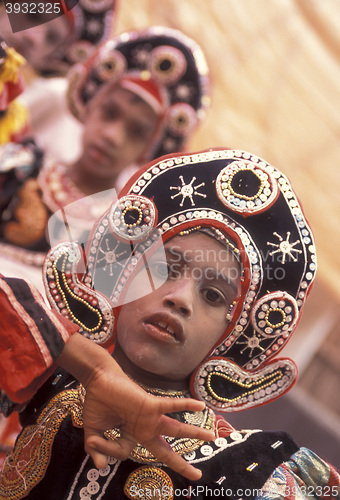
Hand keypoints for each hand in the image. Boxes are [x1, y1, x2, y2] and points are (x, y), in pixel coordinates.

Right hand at [57, 334, 214, 479]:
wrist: (98, 380)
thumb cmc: (98, 402)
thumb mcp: (94, 432)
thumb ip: (97, 449)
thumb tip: (100, 467)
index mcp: (133, 435)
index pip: (125, 453)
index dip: (107, 450)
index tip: (95, 440)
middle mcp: (145, 428)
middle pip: (167, 451)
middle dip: (181, 464)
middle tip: (197, 475)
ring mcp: (149, 417)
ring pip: (176, 429)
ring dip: (195, 432)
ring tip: (212, 437)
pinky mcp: (150, 404)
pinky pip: (171, 406)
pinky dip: (185, 405)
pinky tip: (201, 405)